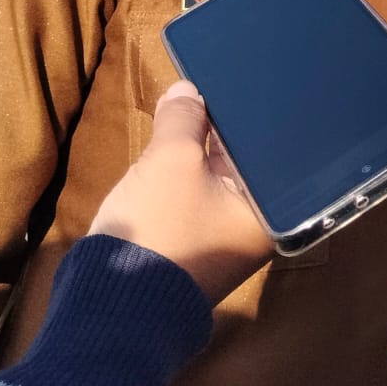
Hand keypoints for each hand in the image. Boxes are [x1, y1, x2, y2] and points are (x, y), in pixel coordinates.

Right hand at [89, 81, 272, 302]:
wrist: (114, 306)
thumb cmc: (159, 230)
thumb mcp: (170, 161)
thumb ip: (184, 119)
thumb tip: (188, 89)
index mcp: (272, 211)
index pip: (273, 148)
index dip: (251, 113)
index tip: (239, 80)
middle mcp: (258, 226)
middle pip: (247, 162)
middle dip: (224, 129)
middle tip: (211, 84)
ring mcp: (226, 238)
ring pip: (221, 177)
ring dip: (203, 148)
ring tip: (190, 103)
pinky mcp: (197, 244)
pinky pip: (201, 195)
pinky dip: (190, 171)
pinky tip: (175, 142)